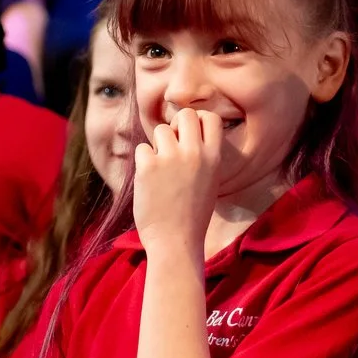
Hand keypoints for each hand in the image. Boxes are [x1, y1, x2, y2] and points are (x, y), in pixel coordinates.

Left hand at [132, 108, 224, 258]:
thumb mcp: (210, 183)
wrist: (175, 242)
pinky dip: (142, 162)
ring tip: (160, 169)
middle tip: (171, 146)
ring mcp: (171, 158)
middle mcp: (195, 154)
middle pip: (184, 115)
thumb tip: (186, 134)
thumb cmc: (192, 217)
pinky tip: (149, 181)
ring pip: (160, 130)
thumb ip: (202, 158)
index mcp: (214, 158)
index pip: (210, 117)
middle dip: (175, 126)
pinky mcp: (149, 166)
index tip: (190, 135)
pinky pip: (142, 148)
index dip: (198, 121)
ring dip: (158, 146)